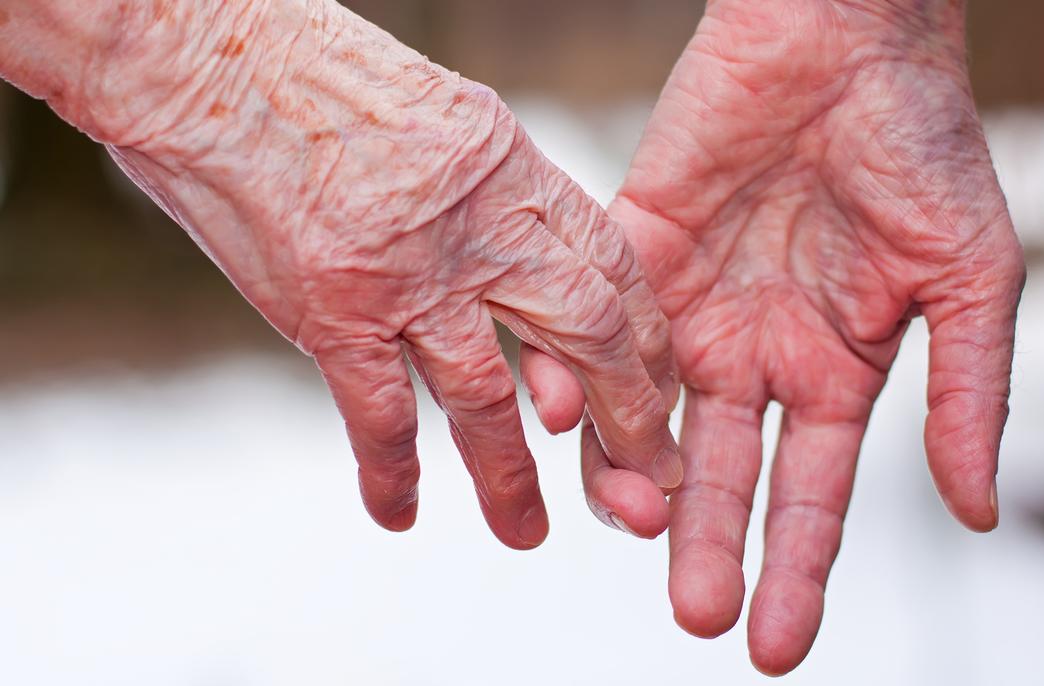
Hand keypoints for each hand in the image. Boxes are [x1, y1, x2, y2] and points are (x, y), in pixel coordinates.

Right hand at [0, 0, 682, 548]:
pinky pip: (379, 414)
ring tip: (530, 534)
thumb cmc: (316, 74)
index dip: (646, 339)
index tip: (657, 388)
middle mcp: (477, 225)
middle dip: (627, 420)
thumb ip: (493, 189)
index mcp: (512, 168)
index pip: (615, 266)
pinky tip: (396, 514)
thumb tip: (524, 250)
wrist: (208, 54)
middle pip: (586, 334)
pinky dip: (390, 473)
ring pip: (490, 398)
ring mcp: (408, 273)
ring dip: (513, 478)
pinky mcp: (333, 310)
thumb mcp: (445, 115)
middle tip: (645, 482)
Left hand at [525, 0, 1024, 672]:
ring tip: (632, 523)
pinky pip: (596, 328)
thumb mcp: (971, 281)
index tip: (775, 647)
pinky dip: (576, 374)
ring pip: (649, 417)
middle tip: (696, 612)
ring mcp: (693, 306)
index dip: (797, 571)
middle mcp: (756, 352)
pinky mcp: (637, 249)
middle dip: (707, 546)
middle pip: (724, 474)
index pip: (810, 495)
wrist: (848, 39)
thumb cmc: (924, 147)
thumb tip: (978, 515)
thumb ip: (968, 397)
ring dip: (633, 476)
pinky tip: (566, 417)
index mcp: (834, 370)